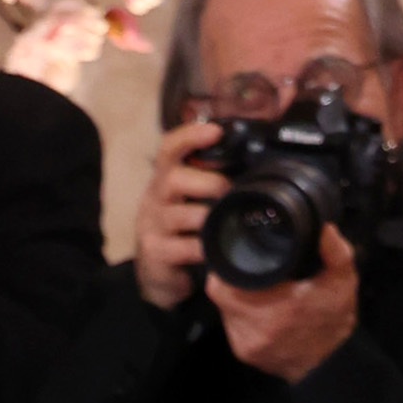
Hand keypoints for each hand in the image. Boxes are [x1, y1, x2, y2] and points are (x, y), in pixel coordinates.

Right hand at [134, 118, 231, 311]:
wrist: (157, 270)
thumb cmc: (181, 227)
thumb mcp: (188, 198)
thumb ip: (207, 178)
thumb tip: (251, 160)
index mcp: (164, 178)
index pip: (169, 148)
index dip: (190, 135)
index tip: (215, 131)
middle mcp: (154, 197)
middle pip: (173, 178)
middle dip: (208, 183)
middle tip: (229, 191)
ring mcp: (151, 225)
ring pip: (180, 214)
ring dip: (207, 216)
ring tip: (224, 220)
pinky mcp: (155, 252)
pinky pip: (184, 247)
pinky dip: (203, 247)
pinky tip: (213, 248)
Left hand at [210, 223, 360, 383]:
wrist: (329, 363)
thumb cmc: (334, 321)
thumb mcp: (342, 281)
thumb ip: (335, 252)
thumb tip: (324, 228)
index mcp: (276, 309)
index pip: (224, 286)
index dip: (225, 267)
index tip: (235, 254)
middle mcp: (255, 330)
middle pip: (220, 295)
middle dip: (229, 277)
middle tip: (243, 264)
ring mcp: (246, 344)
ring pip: (223, 310)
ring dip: (233, 295)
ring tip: (252, 283)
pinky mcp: (243, 353)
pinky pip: (230, 325)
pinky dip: (238, 312)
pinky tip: (254, 304)